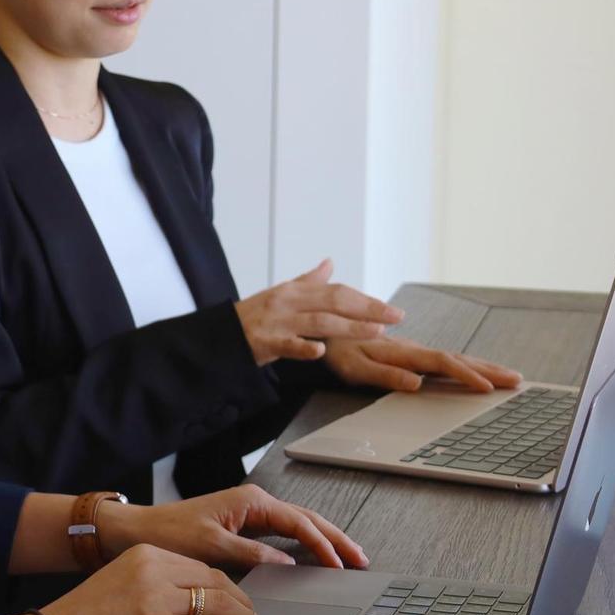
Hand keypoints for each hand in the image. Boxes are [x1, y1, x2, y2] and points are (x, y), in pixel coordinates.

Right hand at [39, 544, 265, 614]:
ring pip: (217, 603)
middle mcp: (153, 568)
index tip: (240, 602)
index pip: (200, 567)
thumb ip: (156, 584)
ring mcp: (155, 597)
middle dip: (242, 603)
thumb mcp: (123, 584)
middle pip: (215, 581)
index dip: (228, 587)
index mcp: (146, 554)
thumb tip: (195, 602)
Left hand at [98, 482, 367, 570]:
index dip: (323, 544)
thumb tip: (288, 564)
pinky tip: (316, 558)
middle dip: (335, 539)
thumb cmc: (171, 534)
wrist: (141, 531)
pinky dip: (304, 545)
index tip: (341, 563)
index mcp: (251, 502)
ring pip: (298, 525)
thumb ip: (253, 555)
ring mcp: (250, 514)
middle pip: (307, 519)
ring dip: (323, 541)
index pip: (299, 522)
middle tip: (361, 559)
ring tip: (348, 558)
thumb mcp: (213, 547)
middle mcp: (254, 504)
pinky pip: (283, 534)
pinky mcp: (243, 526)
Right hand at [234, 259, 402, 366]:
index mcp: (295, 291)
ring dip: (348, 326)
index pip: (337, 291)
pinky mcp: (263, 342)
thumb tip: (329, 263)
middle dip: (368, 309)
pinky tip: (320, 351)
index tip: (391, 309)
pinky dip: (304, 347)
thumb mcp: (281, 294)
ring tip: (375, 331)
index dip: (366, 300)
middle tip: (395, 317)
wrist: (219, 334)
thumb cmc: (253, 316)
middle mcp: (288, 302)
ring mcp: (277, 322)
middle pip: (334, 301)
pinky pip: (286, 344)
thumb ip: (308, 281)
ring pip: (318, 321)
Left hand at [321, 337, 522, 393]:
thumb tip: (417, 383)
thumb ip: (386, 375)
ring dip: (482, 366)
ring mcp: (414, 350)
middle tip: (517, 380)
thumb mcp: (355, 368)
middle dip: (488, 370)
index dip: (467, 376)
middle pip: (457, 359)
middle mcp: (413, 349)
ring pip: (454, 358)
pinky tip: (476, 371)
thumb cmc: (337, 351)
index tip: (489, 388)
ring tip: (507, 375)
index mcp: (404, 353)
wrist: (326, 325)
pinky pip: (444, 360)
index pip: (442, 364)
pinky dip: (466, 366)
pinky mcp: (410, 353)